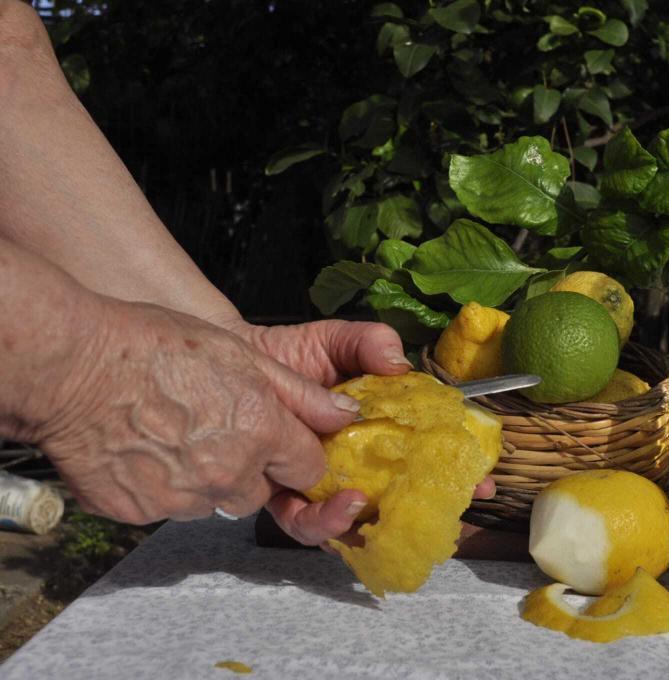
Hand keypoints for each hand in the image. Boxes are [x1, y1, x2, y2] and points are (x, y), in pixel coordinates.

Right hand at [38, 300, 361, 524]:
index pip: (309, 469)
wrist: (74, 366)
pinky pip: (169, 508)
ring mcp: (183, 498)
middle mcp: (229, 473)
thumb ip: (300, 394)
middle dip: (252, 469)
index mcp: (262, 432)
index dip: (297, 453)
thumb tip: (344, 415)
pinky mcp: (142, 512)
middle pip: (261, 491)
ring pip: (215, 501)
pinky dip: (163, 486)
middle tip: (218, 429)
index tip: (283, 441)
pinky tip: (146, 448)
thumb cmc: (156, 348)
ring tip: (177, 434)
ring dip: (207, 479)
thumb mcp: (243, 355)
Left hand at [218, 318, 496, 547]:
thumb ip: (371, 342)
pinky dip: (321, 520)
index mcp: (375, 432)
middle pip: (396, 500)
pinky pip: (302, 521)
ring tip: (361, 504)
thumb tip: (399, 362)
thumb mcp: (338, 339)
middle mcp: (352, 464)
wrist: (232, 358)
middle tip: (446, 505)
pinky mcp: (280, 494)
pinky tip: (335, 503)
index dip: (456, 470)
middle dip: (425, 512)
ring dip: (360, 522)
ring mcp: (318, 483)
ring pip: (348, 522)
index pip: (423, 454)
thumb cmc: (290, 352)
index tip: (483, 475)